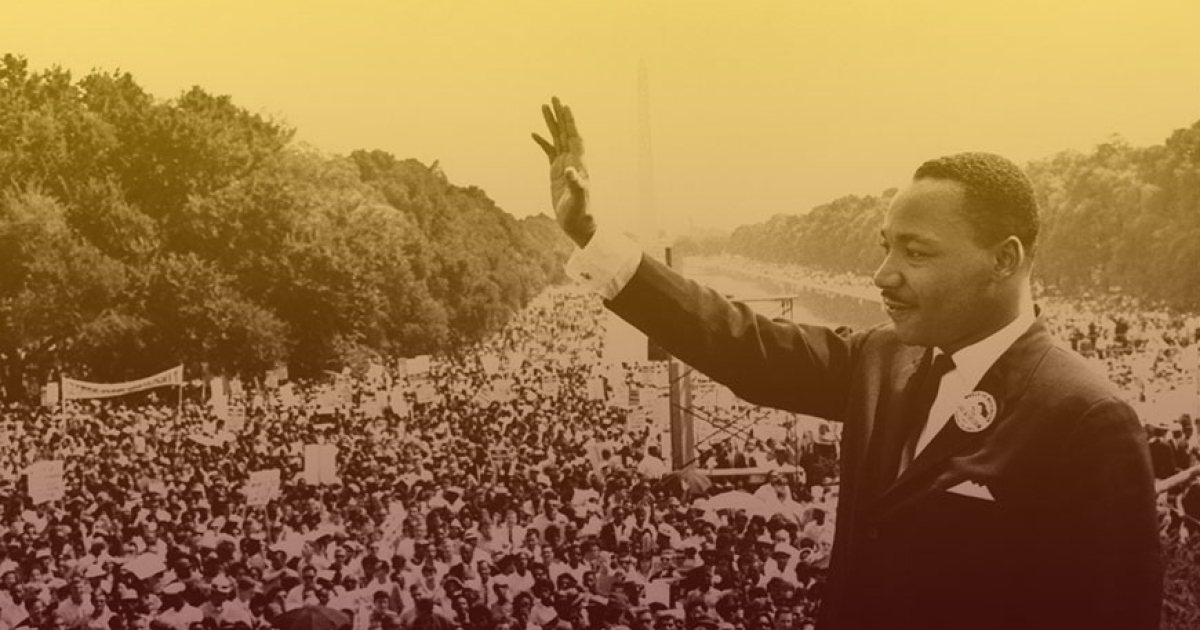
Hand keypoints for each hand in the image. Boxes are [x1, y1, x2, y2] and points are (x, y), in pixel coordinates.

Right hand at [532, 97, 594, 246]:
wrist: (578, 224)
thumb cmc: (580, 213)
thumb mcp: (577, 199)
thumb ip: (575, 185)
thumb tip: (569, 171)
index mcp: (579, 163)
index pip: (574, 137)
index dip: (570, 122)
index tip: (565, 106)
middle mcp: (573, 160)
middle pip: (565, 132)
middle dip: (560, 115)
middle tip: (553, 98)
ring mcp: (564, 165)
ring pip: (557, 139)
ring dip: (551, 123)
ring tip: (543, 107)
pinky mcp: (556, 172)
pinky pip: (549, 152)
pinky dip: (542, 142)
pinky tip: (534, 134)